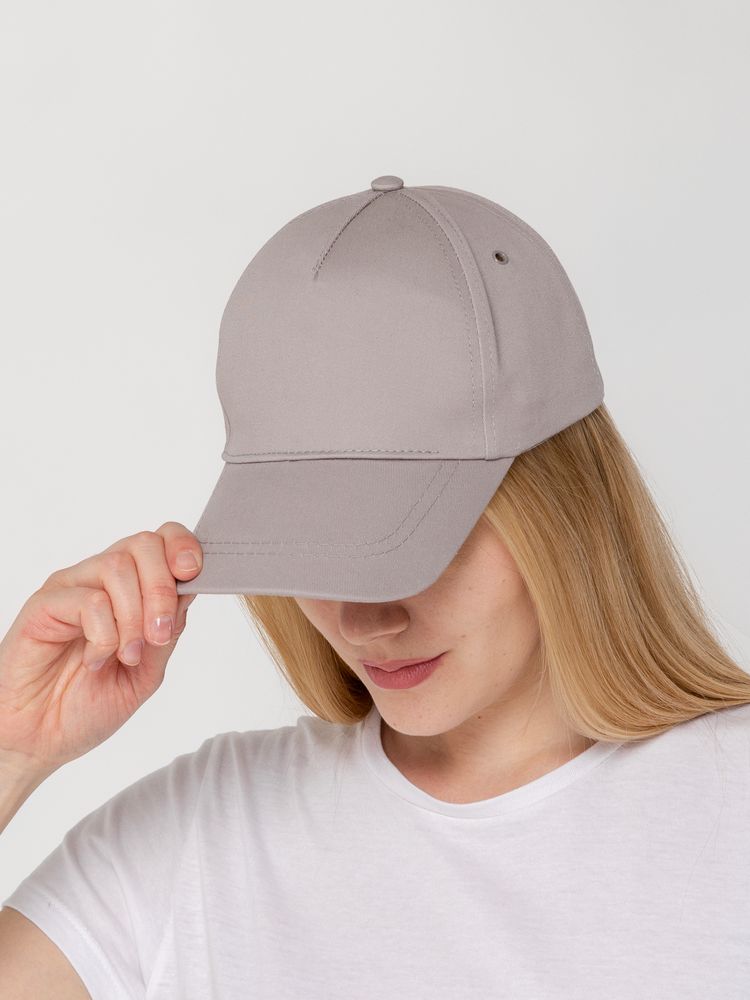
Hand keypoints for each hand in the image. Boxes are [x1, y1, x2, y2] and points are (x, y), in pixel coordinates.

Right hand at [0, 522, 201, 776]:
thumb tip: (191, 587)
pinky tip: (95, 660)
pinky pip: (89, 600)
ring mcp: (72, 588)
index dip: (183, 547)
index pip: (162, 540)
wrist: (41, 740)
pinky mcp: (44, 604)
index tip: (192, 575)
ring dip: (134, 617)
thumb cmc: (89, 705)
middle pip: (144, 543)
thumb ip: (170, 628)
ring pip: (118, 566)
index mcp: (130, 589)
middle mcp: (100, 580)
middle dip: (163, 588)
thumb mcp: (148, 670)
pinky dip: (104, 635)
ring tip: (127, 656)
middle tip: (160, 633)